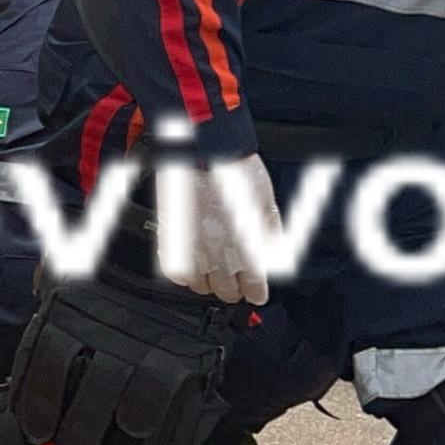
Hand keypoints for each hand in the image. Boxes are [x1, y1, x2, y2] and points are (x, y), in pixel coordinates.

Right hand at [165, 153, 280, 305]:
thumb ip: (270, 235)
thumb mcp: (267, 204)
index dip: (256, 292)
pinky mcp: (172, 240)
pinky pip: (175, 272)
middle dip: (233, 288)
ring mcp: (193, 249)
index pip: (254, 289)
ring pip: (200, 286)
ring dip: (208, 281)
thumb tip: (272, 255)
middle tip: (234, 278)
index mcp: (248, 248)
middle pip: (227, 292)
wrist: (203, 152)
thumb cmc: (235, 171)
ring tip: (212, 269)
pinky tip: (191, 262)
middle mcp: (220, 254)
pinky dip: (184, 271)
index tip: (256, 291)